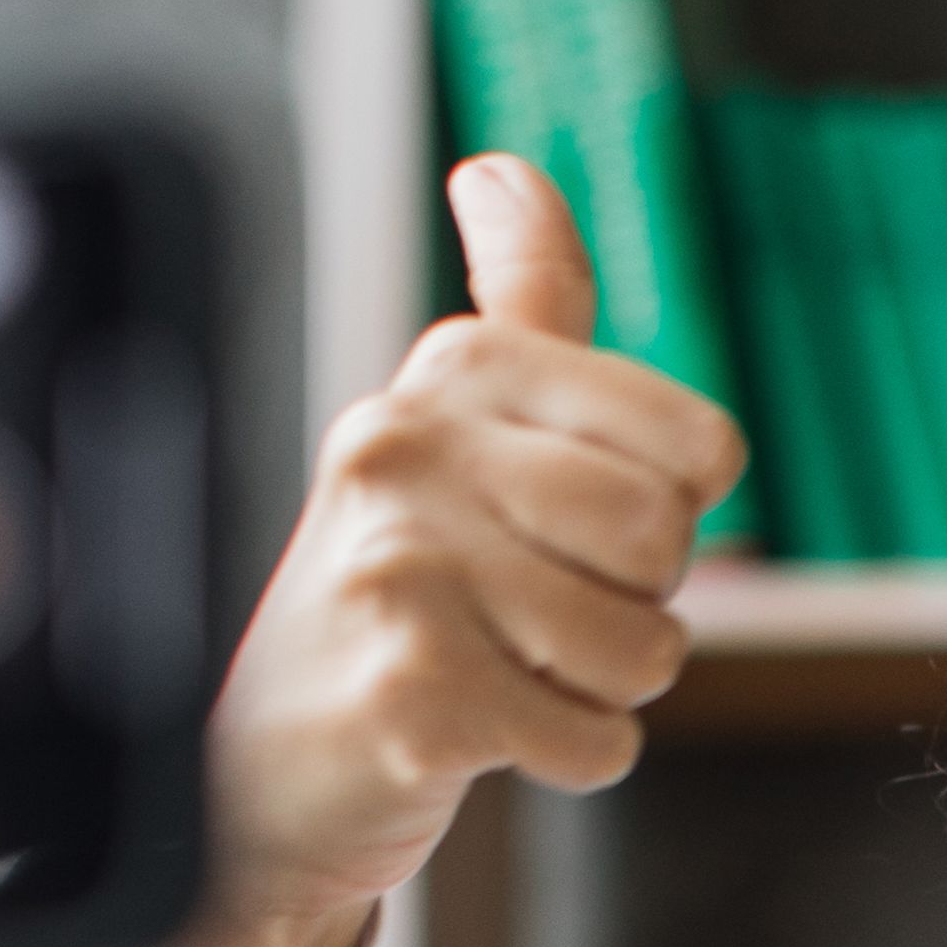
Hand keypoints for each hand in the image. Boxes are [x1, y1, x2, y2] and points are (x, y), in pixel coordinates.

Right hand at [107, 154, 748, 946]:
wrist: (251, 773)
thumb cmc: (389, 598)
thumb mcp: (448, 431)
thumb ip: (516, 303)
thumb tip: (501, 173)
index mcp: (450, 372)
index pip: (695, 443)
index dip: (665, 512)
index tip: (565, 529)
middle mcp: (411, 445)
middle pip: (667, 540)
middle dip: (636, 605)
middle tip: (531, 617)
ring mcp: (403, 567)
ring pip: (642, 648)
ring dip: (600, 690)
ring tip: (501, 673)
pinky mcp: (411, 691)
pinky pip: (595, 738)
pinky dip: (565, 758)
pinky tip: (480, 735)